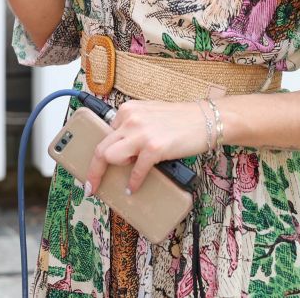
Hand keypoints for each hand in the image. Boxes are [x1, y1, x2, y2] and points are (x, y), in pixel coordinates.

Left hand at [84, 100, 208, 196]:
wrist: (207, 120)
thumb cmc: (181, 120)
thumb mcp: (149, 116)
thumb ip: (133, 129)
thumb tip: (122, 151)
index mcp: (127, 110)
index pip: (104, 135)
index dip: (98, 156)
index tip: (91, 170)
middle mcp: (130, 119)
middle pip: (102, 148)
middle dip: (94, 171)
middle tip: (92, 186)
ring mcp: (141, 133)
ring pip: (111, 157)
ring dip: (114, 172)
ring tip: (123, 181)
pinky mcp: (154, 147)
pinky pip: (136, 170)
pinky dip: (134, 182)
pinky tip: (133, 188)